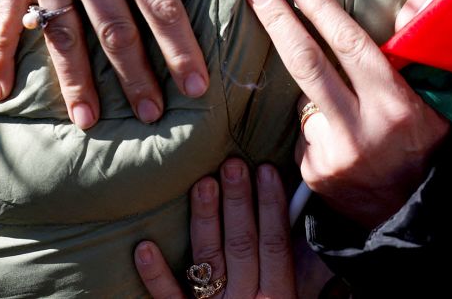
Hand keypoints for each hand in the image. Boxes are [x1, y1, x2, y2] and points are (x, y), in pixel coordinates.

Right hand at [0, 0, 254, 127]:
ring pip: (63, 35)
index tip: (196, 84)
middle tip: (153, 115)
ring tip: (91, 123)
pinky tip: (3, 93)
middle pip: (113, 28)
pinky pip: (5, 20)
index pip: (158, 0)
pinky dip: (0, 57)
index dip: (178, 45)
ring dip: (76, 81)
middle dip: (135, 76)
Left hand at [134, 159, 295, 298]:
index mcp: (278, 297)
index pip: (275, 244)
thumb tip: (308, 220)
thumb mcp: (299, 297)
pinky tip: (144, 247)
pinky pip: (169, 298)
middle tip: (231, 165)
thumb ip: (302, 266)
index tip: (266, 170)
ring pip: (208, 260)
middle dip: (237, 203)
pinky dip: (156, 274)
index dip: (272, 206)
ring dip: (204, 220)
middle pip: (241, 245)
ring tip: (201, 185)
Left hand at [245, 0, 449, 228]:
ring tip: (350, 118)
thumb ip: (419, 49)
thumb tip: (410, 0)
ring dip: (317, 96)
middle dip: (278, 21)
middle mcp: (361, 129)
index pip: (350, 46)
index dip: (322, 10)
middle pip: (307, 64)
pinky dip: (317, 128)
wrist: (413, 214)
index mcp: (395, 104)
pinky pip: (304, 133)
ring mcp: (332, 154)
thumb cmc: (426, 147)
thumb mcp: (437, 99)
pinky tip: (341, 143)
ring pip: (305, 101)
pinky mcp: (313, 174)